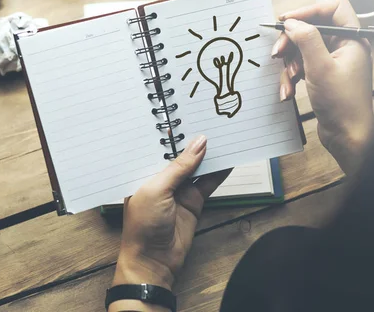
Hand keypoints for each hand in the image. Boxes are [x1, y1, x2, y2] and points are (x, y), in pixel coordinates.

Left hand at [110, 135, 228, 310]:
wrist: (153, 262)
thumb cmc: (144, 224)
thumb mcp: (158, 189)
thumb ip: (180, 166)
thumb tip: (200, 142)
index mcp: (143, 171)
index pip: (159, 146)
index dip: (173, 130)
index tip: (188, 111)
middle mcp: (161, 178)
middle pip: (180, 154)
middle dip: (193, 140)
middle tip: (210, 118)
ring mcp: (178, 190)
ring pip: (197, 167)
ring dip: (209, 155)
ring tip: (224, 134)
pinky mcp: (193, 202)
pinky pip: (207, 183)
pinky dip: (219, 173)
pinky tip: (229, 159)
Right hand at [273, 0, 373, 174]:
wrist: (347, 136)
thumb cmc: (342, 104)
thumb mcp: (320, 67)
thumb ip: (306, 39)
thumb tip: (292, 23)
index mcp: (352, 39)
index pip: (333, 8)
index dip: (308, 10)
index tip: (286, 21)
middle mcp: (344, 47)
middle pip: (312, 29)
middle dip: (292, 41)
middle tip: (277, 52)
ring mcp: (333, 62)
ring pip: (303, 49)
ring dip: (290, 64)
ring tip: (289, 79)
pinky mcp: (323, 76)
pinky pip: (302, 67)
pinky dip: (292, 77)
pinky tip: (288, 92)